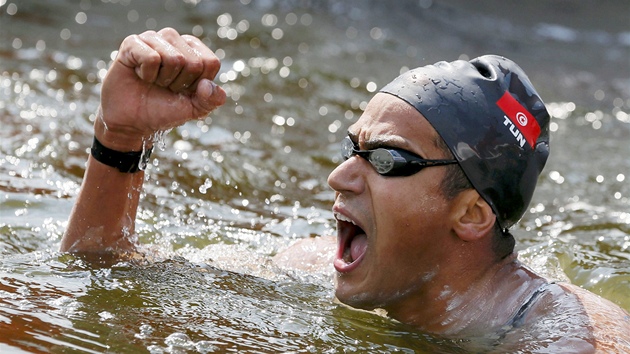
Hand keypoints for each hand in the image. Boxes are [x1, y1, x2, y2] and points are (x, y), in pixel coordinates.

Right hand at [96, 28, 225, 150]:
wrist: (132, 120)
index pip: (210, 62)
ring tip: (153, 80)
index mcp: (193, 50)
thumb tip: (208, 84)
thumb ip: (211, 100)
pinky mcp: (132, 43)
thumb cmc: (164, 110)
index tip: (183, 89)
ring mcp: (153, 38)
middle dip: (180, 83)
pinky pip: (151, 58)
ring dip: (164, 79)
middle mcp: (175, 39)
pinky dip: (147, 75)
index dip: (198, 84)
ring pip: (174, 58)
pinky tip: (140, 75)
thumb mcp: (194, 109)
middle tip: (165, 86)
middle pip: (194, 62)